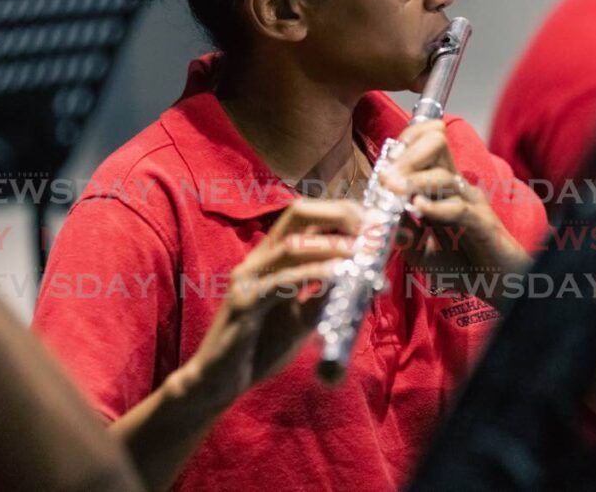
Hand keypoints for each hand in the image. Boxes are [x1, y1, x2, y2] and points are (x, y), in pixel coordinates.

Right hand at [184, 199, 360, 407]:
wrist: (220, 383)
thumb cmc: (260, 348)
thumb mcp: (303, 317)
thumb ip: (326, 295)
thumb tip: (362, 278)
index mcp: (271, 257)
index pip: (307, 217)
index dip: (342, 213)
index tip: (375, 224)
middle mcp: (258, 259)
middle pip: (297, 214)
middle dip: (338, 214)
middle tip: (371, 228)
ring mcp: (248, 277)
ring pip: (292, 245)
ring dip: (332, 245)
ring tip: (362, 252)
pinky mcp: (243, 302)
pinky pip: (281, 281)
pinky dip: (313, 274)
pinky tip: (338, 276)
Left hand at [381, 120, 529, 291]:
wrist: (495, 284)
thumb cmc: (460, 264)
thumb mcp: (419, 250)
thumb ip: (401, 233)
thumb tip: (378, 217)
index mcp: (442, 186)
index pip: (426, 145)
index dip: (405, 144)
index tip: (382, 161)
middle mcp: (456, 186)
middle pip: (436, 146)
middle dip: (407, 157)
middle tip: (384, 176)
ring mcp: (471, 202)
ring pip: (444, 177)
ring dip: (415, 182)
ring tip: (392, 189)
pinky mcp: (482, 223)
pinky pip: (459, 208)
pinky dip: (437, 207)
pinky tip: (418, 208)